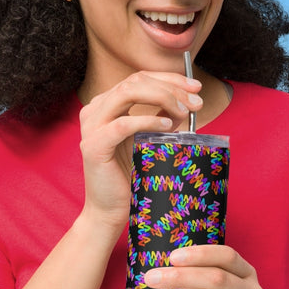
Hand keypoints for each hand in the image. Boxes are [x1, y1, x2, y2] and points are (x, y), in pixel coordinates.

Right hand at [77, 71, 201, 229]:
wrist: (110, 210)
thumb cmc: (130, 177)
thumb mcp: (149, 140)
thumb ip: (161, 118)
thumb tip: (187, 102)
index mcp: (106, 105)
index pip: (139, 78)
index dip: (170, 78)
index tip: (196, 88)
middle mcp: (94, 110)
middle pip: (135, 81)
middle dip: (171, 87)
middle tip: (196, 102)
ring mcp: (91, 126)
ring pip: (128, 93)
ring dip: (162, 98)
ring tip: (185, 112)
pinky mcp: (93, 146)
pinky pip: (123, 124)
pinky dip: (148, 120)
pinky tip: (167, 126)